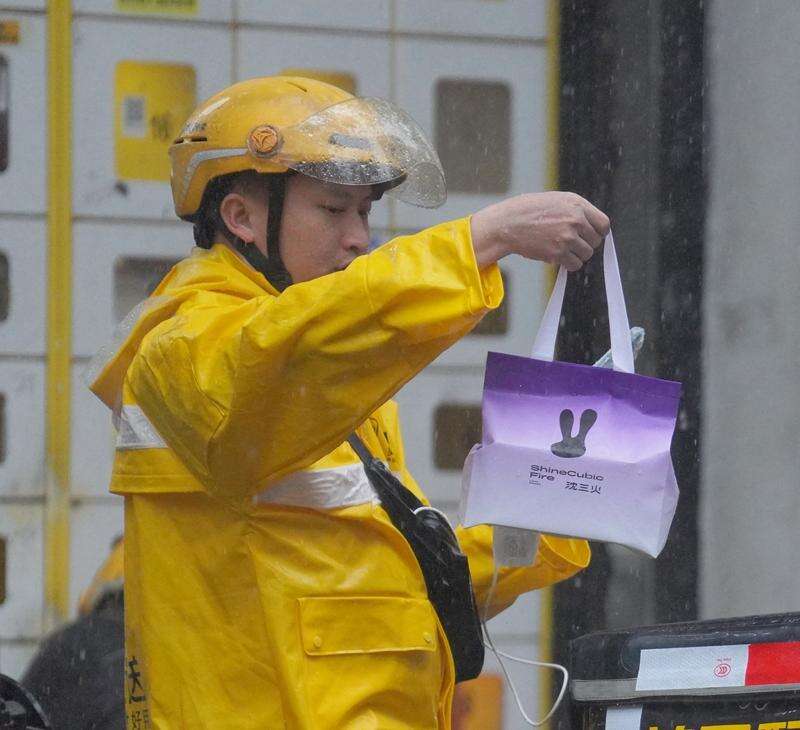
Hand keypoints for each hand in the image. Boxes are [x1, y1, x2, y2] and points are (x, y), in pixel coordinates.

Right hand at [470, 192, 609, 270]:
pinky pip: (575, 264)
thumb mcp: (555, 200)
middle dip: (586, 244)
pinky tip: (558, 257)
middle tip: (571, 243)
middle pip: (596, 241)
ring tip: (562, 249)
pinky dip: (569, 264)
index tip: (591, 236)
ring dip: (577, 255)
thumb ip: (575, 210)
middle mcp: (575, 219)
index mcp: (576, 204)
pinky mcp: (558, 252)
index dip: (598, 232)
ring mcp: (567, 237)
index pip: (603, 224)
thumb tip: (592, 226)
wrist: (507, 223)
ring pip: (586, 254)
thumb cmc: (527, 211)